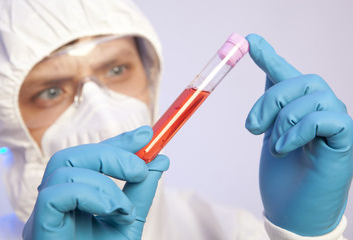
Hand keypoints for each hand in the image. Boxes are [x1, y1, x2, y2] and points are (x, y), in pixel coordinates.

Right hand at [22, 126, 168, 239]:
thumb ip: (142, 190)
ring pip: (64, 168)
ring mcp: (44, 215)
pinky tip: (112, 211)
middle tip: (141, 167)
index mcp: (76, 198)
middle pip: (74, 155)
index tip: (145, 134)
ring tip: (124, 207)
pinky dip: (91, 194)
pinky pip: (56, 193)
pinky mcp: (39, 228)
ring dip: (106, 182)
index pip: (91, 157)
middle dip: (112, 153)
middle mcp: (56, 202)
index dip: (117, 141)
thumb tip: (159, 160)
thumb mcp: (130, 220)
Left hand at [245, 34, 352, 235]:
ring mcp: (336, 123)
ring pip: (312, 96)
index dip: (269, 55)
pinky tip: (284, 149)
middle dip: (270, 101)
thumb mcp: (270, 134)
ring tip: (273, 146)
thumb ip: (272, 108)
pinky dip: (298, 130)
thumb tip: (267, 78)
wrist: (293, 211)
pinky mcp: (346, 140)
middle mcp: (321, 110)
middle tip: (252, 128)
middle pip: (300, 80)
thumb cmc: (282, 176)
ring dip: (283, 120)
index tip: (250, 40)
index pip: (287, 74)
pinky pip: (325, 118)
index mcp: (299, 108)